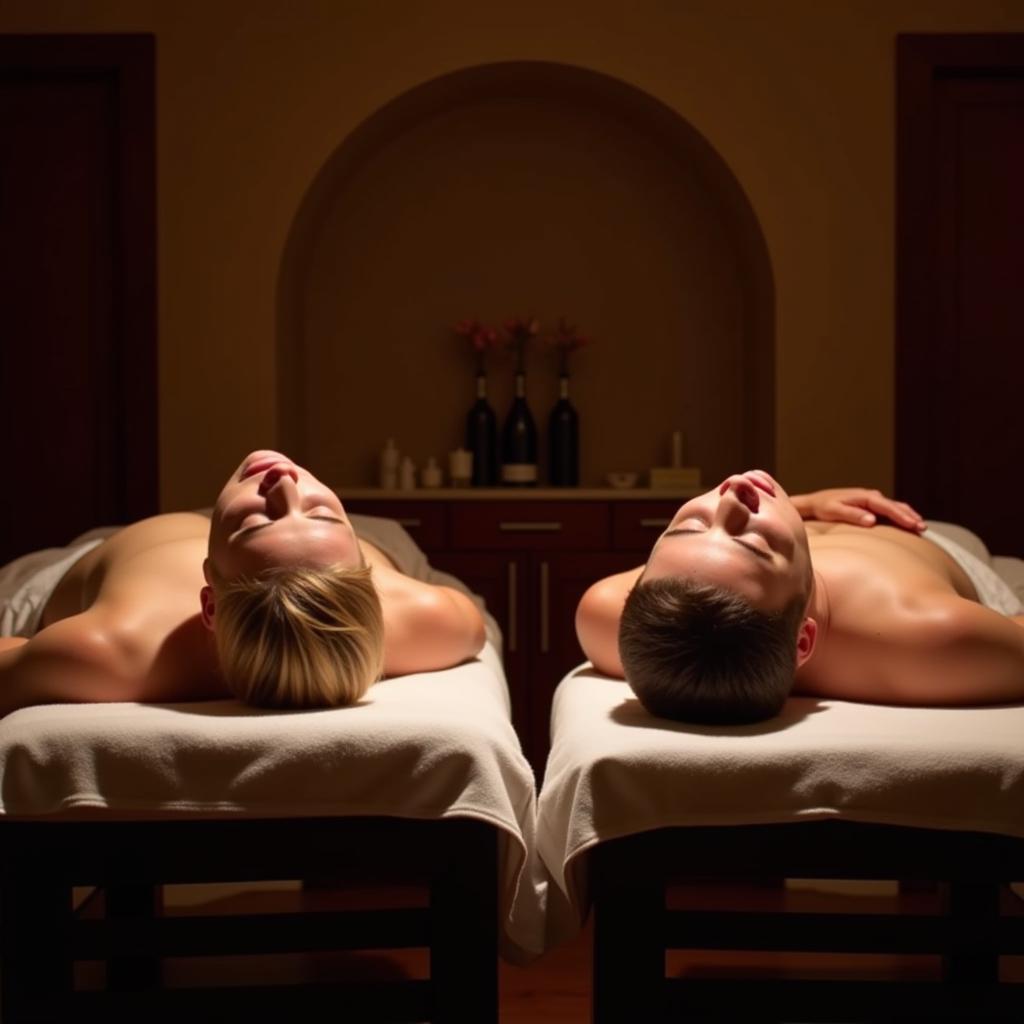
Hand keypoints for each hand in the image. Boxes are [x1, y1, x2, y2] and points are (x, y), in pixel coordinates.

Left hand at [791, 488, 925, 531]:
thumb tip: (872, 520)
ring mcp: (870, 500)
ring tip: (920, 526)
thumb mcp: (834, 511)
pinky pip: (888, 510)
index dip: (901, 516)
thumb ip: (852, 515)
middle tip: (922, 528)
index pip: (886, 507)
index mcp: (863, 497)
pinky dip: (900, 515)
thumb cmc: (822, 507)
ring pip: (894, 507)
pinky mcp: (869, 506)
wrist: (814, 503)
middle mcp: (870, 496)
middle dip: (909, 516)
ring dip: (907, 515)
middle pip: (894, 506)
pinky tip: (907, 523)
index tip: (913, 524)